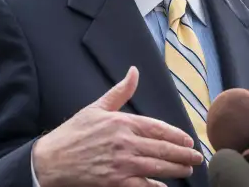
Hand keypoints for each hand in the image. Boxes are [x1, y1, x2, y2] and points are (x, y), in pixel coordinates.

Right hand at [32, 66, 203, 186]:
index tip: (189, 140)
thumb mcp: (96, 107)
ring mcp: (120, 164)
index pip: (157, 128)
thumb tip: (134, 71)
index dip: (176, 135)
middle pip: (162, 149)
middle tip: (197, 158)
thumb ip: (120, 92)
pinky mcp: (114, 182)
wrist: (51, 160)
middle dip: (183, 154)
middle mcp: (124, 143)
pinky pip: (141, 186)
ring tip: (187, 170)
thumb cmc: (74, 133)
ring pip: (156, 167)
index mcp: (122, 123)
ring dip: (175, 169)